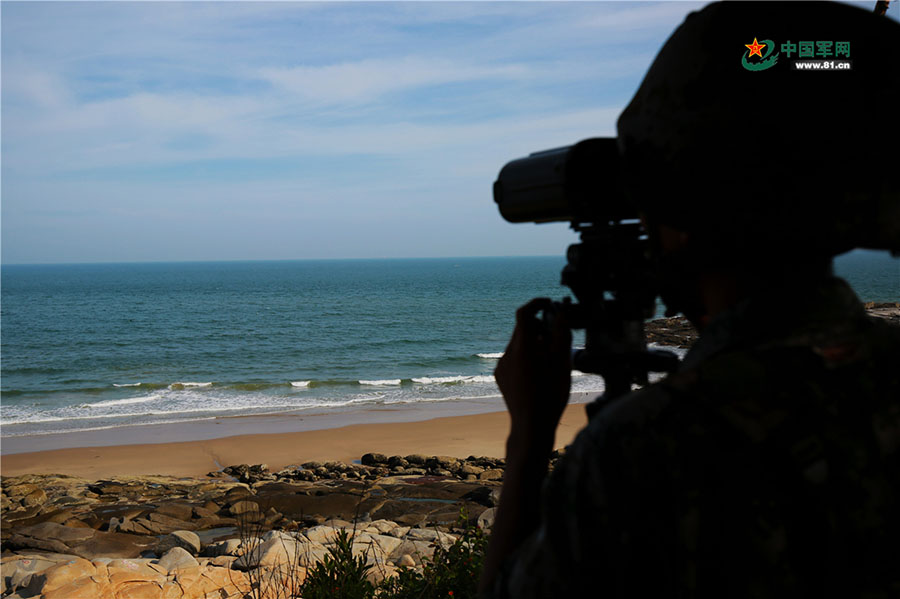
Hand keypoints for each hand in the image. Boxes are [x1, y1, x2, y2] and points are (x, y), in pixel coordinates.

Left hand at [494, 298, 571, 444]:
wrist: (531, 426)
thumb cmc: (551, 397)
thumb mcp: (563, 365)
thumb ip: (561, 336)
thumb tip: (560, 314)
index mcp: (524, 348)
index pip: (524, 313)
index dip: (536, 304)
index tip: (548, 304)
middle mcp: (508, 354)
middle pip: (522, 328)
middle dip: (538, 326)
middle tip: (556, 336)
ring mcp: (501, 365)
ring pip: (517, 343)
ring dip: (532, 343)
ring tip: (548, 361)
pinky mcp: (499, 374)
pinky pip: (512, 356)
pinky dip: (525, 356)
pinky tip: (537, 373)